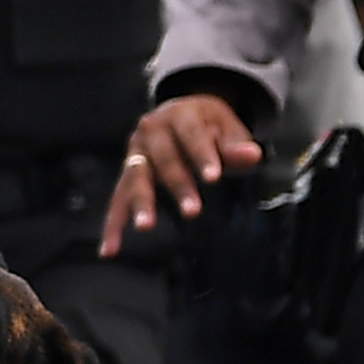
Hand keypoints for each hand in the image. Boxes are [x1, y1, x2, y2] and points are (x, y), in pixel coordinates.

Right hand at [99, 94, 262, 252]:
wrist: (181, 113)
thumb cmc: (208, 125)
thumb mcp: (227, 128)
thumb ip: (236, 146)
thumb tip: (253, 155)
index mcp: (180, 114)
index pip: (192, 135)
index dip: (202, 155)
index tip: (213, 177)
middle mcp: (151, 130)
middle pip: (164, 158)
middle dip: (178, 185)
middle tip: (193, 212)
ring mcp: (135, 152)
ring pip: (136, 177)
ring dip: (141, 202)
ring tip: (146, 226)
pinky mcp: (127, 172)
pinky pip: (117, 198)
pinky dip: (112, 224)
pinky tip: (110, 249)